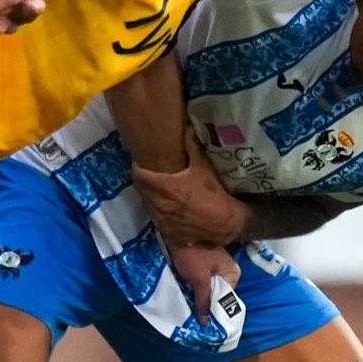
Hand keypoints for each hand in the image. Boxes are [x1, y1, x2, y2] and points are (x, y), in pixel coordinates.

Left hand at [132, 132, 248, 246]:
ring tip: (158, 190)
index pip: (138, 175)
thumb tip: (186, 128)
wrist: (225, 222)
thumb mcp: (203, 167)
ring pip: (147, 205)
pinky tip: (167, 207)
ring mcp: (161, 221)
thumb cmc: (213, 193)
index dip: (138, 168)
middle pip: (140, 190)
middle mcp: (157, 205)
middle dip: (144, 182)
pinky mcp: (167, 233)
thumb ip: (191, 146)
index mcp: (163, 188)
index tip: (141, 162)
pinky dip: (159, 212)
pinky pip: (156, 219)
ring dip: (150, 197)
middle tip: (150, 174)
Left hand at [168, 241, 240, 320]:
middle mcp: (229, 268)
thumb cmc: (191, 255)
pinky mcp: (206, 262)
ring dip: (201, 294)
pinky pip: (205, 279)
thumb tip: (206, 322)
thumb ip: (204, 300)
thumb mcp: (198, 280)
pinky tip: (190, 291)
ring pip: (211, 286)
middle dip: (208, 301)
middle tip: (197, 313)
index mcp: (233, 271)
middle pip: (219, 292)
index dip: (216, 307)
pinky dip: (198, 285)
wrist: (176, 233)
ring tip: (192, 304)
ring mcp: (218, 264)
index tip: (205, 318)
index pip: (227, 297)